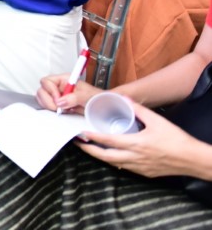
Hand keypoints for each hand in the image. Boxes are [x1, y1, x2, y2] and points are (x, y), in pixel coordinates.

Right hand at [37, 74, 98, 113]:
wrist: (102, 107)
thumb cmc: (97, 98)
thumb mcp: (87, 96)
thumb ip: (73, 98)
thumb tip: (60, 101)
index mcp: (64, 80)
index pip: (47, 81)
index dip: (50, 91)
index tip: (58, 100)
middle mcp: (58, 87)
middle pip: (42, 90)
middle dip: (48, 100)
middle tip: (58, 108)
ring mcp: (57, 96)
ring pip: (42, 98)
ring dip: (49, 106)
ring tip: (62, 110)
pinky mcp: (57, 105)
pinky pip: (46, 106)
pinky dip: (50, 110)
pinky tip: (61, 112)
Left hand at [77, 103, 209, 178]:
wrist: (192, 159)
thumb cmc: (176, 140)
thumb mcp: (157, 121)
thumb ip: (139, 110)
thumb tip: (124, 100)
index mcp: (136, 144)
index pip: (108, 141)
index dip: (92, 137)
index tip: (81, 133)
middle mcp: (135, 158)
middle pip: (105, 157)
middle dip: (90, 151)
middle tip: (79, 144)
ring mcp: (139, 167)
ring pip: (114, 163)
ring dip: (101, 156)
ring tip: (92, 148)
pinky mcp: (145, 173)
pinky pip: (125, 167)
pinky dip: (115, 161)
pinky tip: (113, 155)